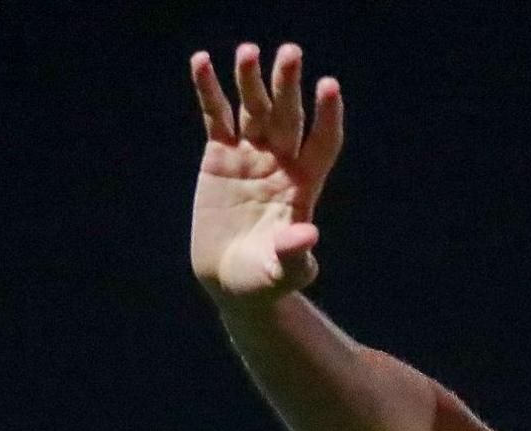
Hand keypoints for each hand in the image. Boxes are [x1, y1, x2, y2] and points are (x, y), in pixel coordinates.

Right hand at [189, 43, 342, 303]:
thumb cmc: (265, 279)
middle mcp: (281, 163)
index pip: (322, 142)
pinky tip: (202, 61)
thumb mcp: (282, 271)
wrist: (231, 279)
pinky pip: (215, 116)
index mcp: (304, 184)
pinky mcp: (219, 156)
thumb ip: (295, 252)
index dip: (327, 116)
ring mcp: (250, 156)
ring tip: (248, 51)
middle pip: (288, 116)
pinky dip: (209, 91)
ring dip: (250, 79)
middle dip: (287, 86)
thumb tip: (309, 234)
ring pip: (252, 109)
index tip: (328, 86)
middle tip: (290, 53)